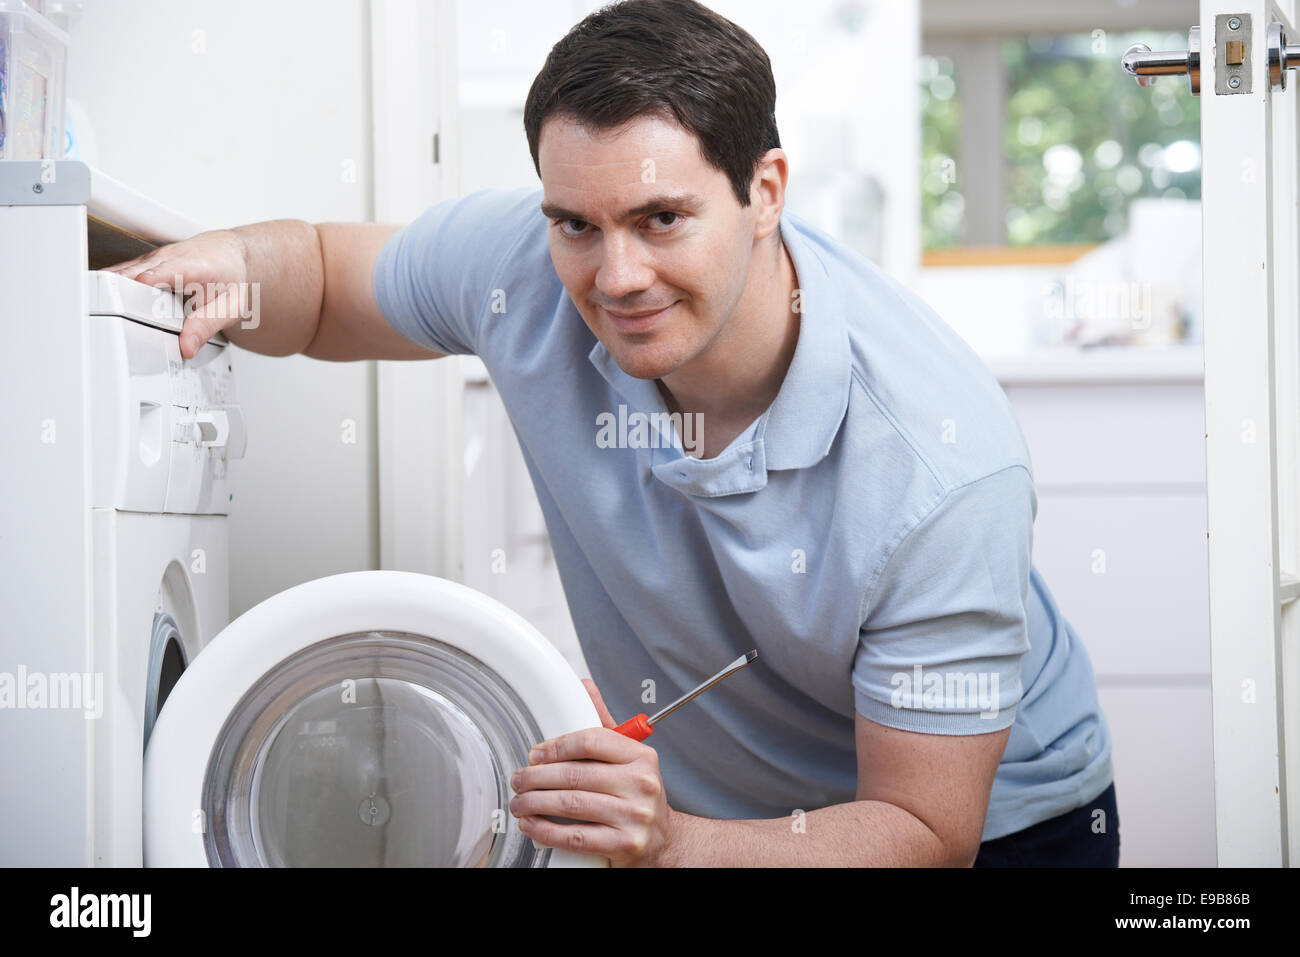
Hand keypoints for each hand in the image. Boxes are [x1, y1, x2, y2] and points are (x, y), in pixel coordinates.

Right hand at [105, 229, 252, 358]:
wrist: (231, 254)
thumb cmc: (232, 277)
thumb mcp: (231, 306)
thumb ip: (208, 325)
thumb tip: (187, 346)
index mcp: (192, 266)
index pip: (161, 272)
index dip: (143, 284)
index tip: (128, 299)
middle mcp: (169, 258)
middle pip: (134, 272)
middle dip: (117, 290)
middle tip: (102, 311)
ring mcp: (154, 259)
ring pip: (124, 271)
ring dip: (109, 287)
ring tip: (93, 307)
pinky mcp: (145, 262)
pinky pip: (124, 272)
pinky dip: (113, 284)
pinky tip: (101, 298)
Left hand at [509, 678, 678, 866]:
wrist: (665, 841)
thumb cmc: (639, 796)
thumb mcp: (630, 758)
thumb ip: (605, 726)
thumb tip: (584, 688)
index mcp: (641, 756)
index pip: (591, 741)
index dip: (556, 746)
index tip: (536, 754)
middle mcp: (641, 784)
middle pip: (575, 774)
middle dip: (536, 777)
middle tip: (519, 780)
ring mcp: (634, 816)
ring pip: (571, 804)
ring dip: (535, 803)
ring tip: (520, 802)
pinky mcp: (625, 844)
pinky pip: (576, 837)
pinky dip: (546, 830)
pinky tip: (532, 825)